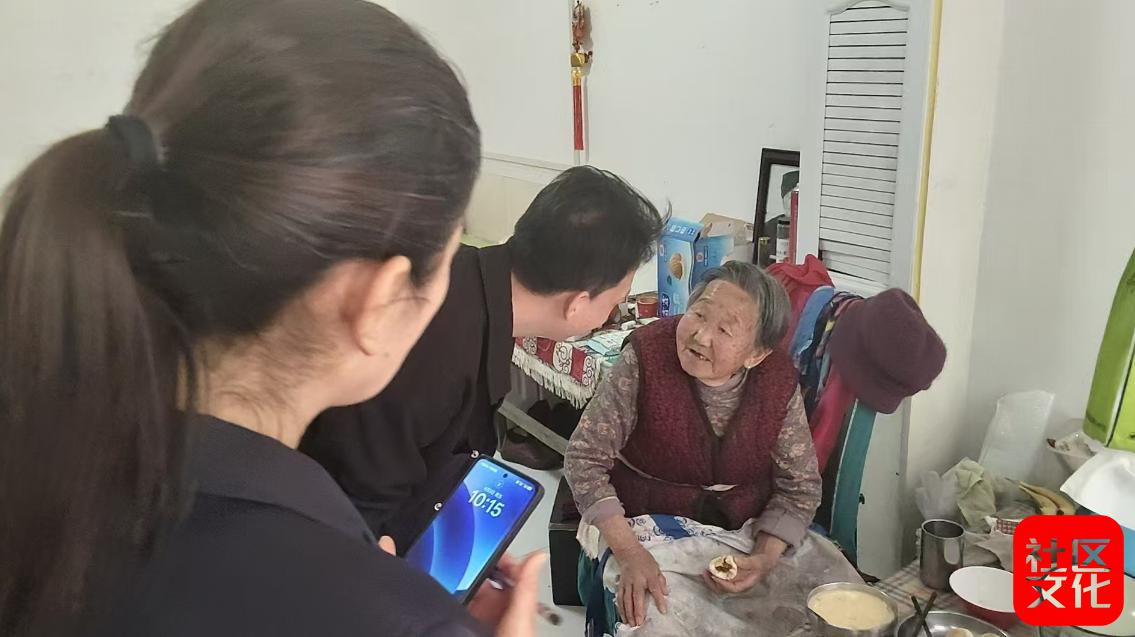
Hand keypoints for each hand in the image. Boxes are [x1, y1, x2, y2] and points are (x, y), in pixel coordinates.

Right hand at [379, 538, 545, 635]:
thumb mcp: (518, 626)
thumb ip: (525, 593)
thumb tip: (538, 556)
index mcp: (504, 609)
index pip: (499, 571)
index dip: (491, 552)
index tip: (482, 536)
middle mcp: (480, 613)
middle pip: (467, 577)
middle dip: (454, 558)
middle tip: (442, 538)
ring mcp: (459, 619)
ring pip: (442, 589)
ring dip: (426, 569)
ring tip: (412, 549)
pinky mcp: (440, 623)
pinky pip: (425, 603)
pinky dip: (411, 587)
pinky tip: (397, 565)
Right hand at [615, 544, 668, 626]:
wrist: (628, 551)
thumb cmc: (644, 560)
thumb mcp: (656, 568)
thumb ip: (661, 581)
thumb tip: (666, 593)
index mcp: (649, 575)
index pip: (655, 588)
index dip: (659, 600)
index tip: (663, 611)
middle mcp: (637, 580)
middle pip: (637, 597)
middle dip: (638, 611)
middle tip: (639, 623)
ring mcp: (627, 583)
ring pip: (626, 599)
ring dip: (628, 612)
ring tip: (631, 623)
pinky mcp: (621, 584)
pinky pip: (620, 598)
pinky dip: (620, 608)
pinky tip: (623, 616)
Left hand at [702, 552, 777, 594]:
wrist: (764, 561)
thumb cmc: (761, 563)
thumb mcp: (756, 562)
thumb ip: (745, 562)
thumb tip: (732, 561)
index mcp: (745, 584)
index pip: (733, 588)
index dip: (723, 584)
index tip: (714, 576)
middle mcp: (738, 585)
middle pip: (723, 589)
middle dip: (713, 582)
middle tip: (705, 573)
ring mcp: (734, 581)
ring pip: (720, 585)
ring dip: (711, 579)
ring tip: (705, 571)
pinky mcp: (731, 576)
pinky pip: (720, 578)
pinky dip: (714, 574)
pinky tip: (709, 569)